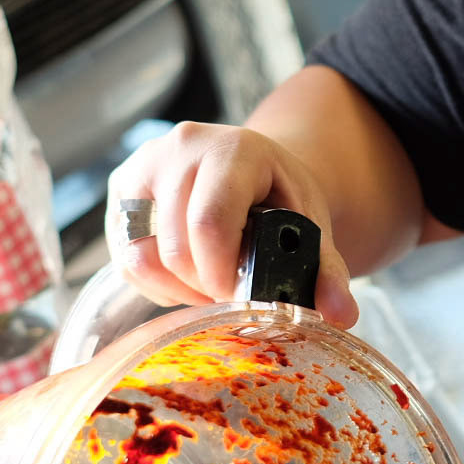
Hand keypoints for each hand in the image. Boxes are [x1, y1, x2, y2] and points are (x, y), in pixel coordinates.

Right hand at [106, 121, 358, 326]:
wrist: (250, 167)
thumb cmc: (279, 197)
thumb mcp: (310, 225)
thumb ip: (327, 271)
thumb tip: (343, 314)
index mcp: (233, 149)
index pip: (210, 222)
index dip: (222, 274)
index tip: (241, 295)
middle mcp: (181, 148)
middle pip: (176, 247)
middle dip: (205, 286)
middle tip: (231, 292)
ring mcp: (144, 166)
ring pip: (143, 256)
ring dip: (179, 288)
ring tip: (211, 282)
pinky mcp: (120, 191)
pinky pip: (126, 258)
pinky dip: (156, 282)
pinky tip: (185, 275)